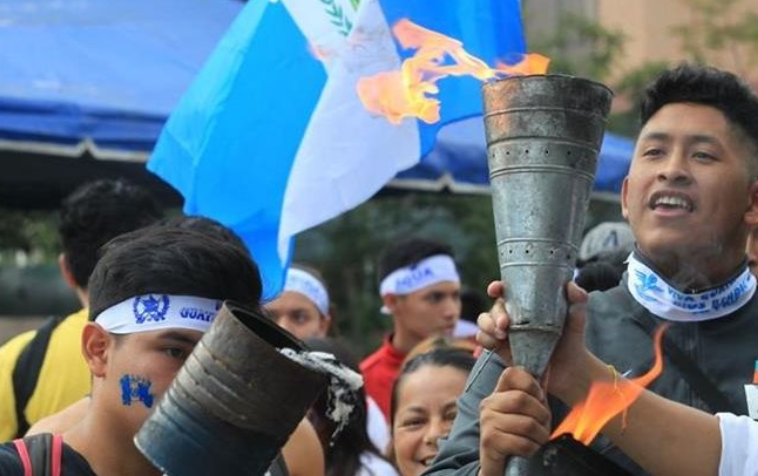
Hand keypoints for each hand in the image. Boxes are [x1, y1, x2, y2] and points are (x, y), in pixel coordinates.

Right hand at [475, 280, 591, 399]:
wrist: (568, 371)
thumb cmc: (571, 340)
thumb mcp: (576, 318)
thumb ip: (578, 300)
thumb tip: (571, 285)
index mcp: (526, 303)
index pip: (506, 290)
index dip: (496, 287)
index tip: (496, 289)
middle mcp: (512, 315)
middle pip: (493, 307)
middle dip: (495, 314)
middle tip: (505, 325)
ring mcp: (504, 331)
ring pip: (484, 322)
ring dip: (487, 326)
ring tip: (501, 336)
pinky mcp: (499, 348)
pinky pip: (483, 340)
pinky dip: (485, 340)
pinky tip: (496, 345)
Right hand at [479, 367, 550, 475]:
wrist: (500, 464)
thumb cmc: (518, 434)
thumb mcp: (530, 411)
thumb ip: (536, 390)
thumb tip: (547, 364)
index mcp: (498, 392)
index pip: (512, 372)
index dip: (532, 384)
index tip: (539, 398)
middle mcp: (488, 404)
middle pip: (522, 399)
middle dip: (541, 415)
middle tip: (542, 425)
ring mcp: (486, 422)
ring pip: (526, 424)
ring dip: (540, 436)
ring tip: (536, 439)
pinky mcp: (489, 441)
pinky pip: (522, 442)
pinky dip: (532, 448)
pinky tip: (527, 449)